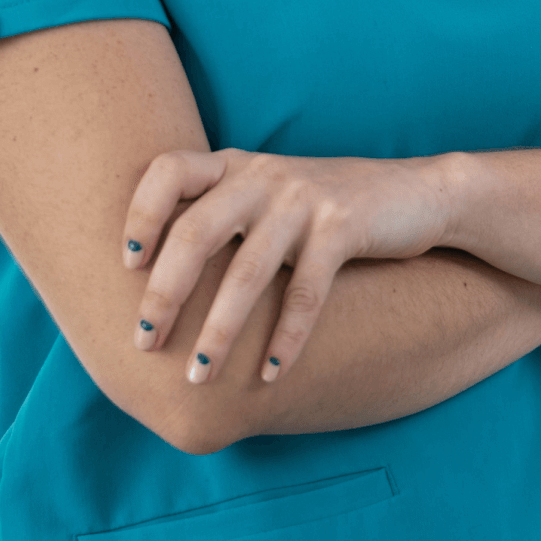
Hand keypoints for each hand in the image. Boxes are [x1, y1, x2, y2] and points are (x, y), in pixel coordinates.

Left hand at [120, 150, 448, 386]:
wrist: (415, 193)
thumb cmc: (324, 209)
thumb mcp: (269, 197)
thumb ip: (221, 218)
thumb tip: (157, 286)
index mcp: (235, 164)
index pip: (168, 170)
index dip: (140, 214)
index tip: (125, 266)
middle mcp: (262, 176)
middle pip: (196, 231)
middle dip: (165, 293)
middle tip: (144, 342)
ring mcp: (303, 199)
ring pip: (247, 272)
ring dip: (218, 331)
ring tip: (197, 376)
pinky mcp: (343, 227)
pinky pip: (305, 292)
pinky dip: (286, 339)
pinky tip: (271, 375)